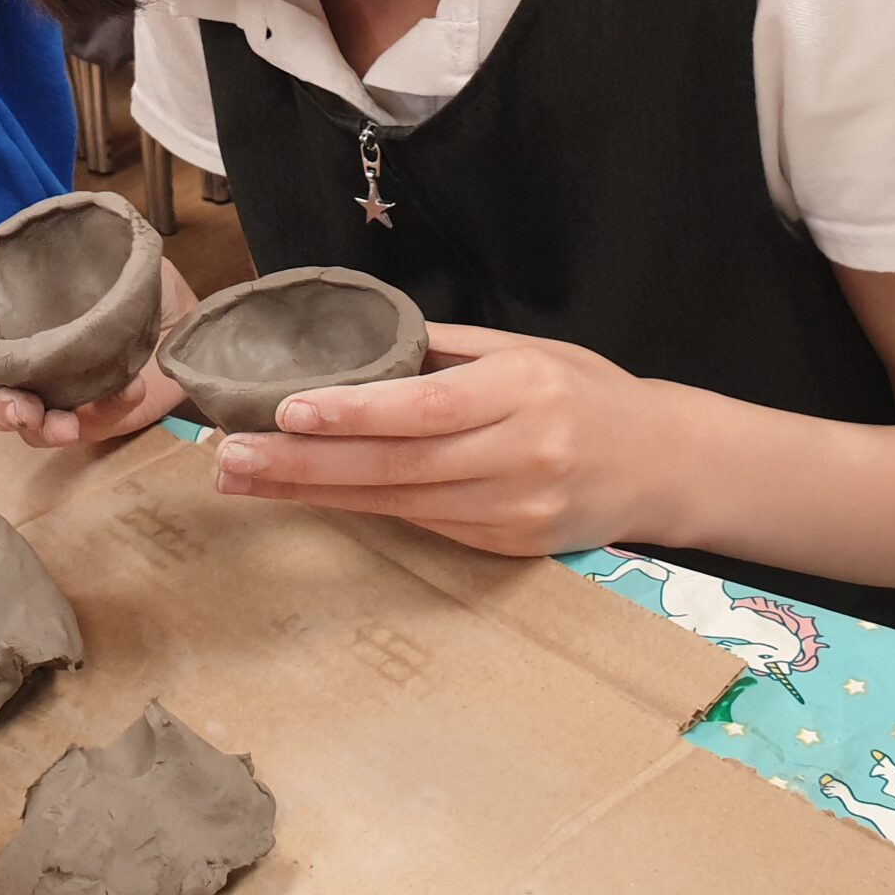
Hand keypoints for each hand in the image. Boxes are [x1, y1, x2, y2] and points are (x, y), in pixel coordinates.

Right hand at [0, 259, 200, 448]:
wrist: (182, 314)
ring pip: (23, 427)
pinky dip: (103, 412)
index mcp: (3, 322)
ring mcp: (52, 396)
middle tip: (21, 407)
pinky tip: (129, 389)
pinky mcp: (90, 419)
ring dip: (41, 427)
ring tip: (67, 422)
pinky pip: (86, 428)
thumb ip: (75, 244)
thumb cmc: (128, 282)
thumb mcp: (103, 251)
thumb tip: (64, 224)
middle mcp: (18, 365)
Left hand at [205, 325, 689, 558]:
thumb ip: (445, 352)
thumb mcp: (525, 350)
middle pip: (398, 466)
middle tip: (230, 458)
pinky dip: (361, 508)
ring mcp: (515, 510)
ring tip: (245, 477)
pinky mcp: (508, 546)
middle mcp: (520, 454)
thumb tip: (355, 348)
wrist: (664, 464)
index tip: (288, 408)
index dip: (356, 413)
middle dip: (304, 464)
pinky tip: (306, 494)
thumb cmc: (584, 390)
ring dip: (313, 493)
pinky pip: (423, 524)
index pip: (427, 407)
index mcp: (524, 389)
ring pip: (398, 504)